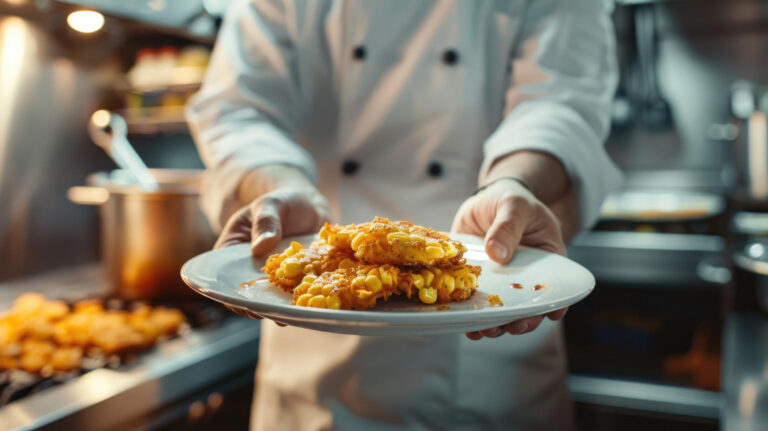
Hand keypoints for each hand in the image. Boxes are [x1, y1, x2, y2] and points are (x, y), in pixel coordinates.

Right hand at [215, 186, 331, 320]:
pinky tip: (313, 306)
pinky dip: (304, 300)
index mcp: (234, 250)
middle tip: (277, 315)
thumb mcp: (271, 203)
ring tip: (296, 313)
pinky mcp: (297, 280)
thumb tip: (260, 247)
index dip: (233, 295)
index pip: (224, 279)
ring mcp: (275, 277)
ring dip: (284, 308)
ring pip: (274, 299)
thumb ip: (266, 220)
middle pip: (250, 295)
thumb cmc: (282, 201)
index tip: (249, 304)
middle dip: (261, 307)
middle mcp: (252, 269)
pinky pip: (297, 295)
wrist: (308, 203)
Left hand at [451, 178, 567, 339]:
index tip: (549, 315)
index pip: (556, 287)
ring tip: (484, 330)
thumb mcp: (514, 205)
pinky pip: (475, 301)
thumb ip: (508, 226)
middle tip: (509, 327)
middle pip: (527, 306)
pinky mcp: (477, 282)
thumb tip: (498, 253)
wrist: (486, 200)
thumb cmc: (510, 199)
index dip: (554, 303)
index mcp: (546, 260)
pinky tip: (464, 323)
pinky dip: (471, 314)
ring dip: (494, 324)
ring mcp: (500, 282)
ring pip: (501, 310)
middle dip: (520, 321)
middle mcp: (524, 277)